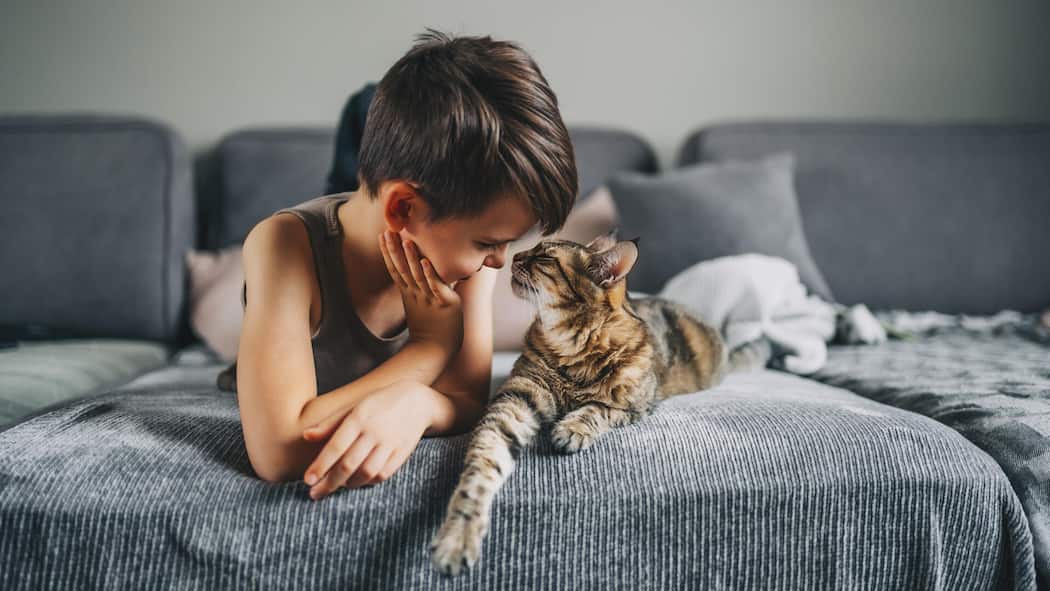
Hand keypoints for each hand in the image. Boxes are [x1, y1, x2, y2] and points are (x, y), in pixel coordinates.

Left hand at [300, 378, 429, 498]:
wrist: (417, 401)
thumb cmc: (378, 404)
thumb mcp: (354, 407)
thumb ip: (330, 423)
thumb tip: (306, 436)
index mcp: (359, 418)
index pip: (336, 446)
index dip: (320, 465)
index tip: (307, 480)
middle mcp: (374, 431)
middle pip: (349, 464)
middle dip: (329, 483)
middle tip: (315, 494)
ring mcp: (390, 443)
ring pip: (366, 472)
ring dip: (349, 484)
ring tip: (337, 487)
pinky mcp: (402, 453)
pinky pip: (383, 474)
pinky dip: (368, 482)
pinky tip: (358, 482)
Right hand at [379, 229, 463, 353]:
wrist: (435, 351)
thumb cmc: (430, 329)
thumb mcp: (419, 306)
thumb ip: (418, 290)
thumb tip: (418, 275)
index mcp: (409, 294)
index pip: (395, 269)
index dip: (388, 252)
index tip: (382, 235)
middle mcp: (417, 294)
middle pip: (402, 269)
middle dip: (394, 250)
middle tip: (387, 231)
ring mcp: (430, 299)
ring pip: (418, 275)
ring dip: (411, 257)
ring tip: (406, 240)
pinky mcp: (445, 303)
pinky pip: (436, 287)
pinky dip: (430, 274)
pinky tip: (425, 261)